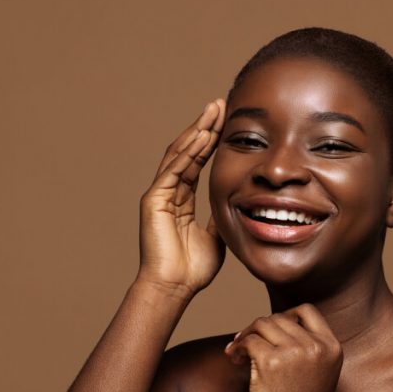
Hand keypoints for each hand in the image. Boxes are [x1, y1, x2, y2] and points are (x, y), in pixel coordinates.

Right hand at [137, 99, 226, 297]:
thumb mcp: (217, 234)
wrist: (174, 287)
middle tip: (220, 104)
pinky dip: (187, 151)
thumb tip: (239, 201)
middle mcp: (168, 192)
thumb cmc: (193, 268)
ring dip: (197, 131)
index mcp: (181, 199)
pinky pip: (172, 170)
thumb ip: (222, 214)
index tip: (226, 121)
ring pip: (178, 155)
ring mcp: (159, 194)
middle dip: (204, 126)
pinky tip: (201, 136)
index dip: (211, 140)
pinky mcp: (153, 201)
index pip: (197, 161)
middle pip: (187, 151)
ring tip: (212, 111)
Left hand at [224, 304, 342, 391]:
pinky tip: (233, 360)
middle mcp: (317, 346)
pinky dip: (237, 348)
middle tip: (245, 345)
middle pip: (280, 317)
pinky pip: (248, 341)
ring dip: (245, 335)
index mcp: (332, 348)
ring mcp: (295, 353)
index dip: (284, 316)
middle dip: (258, 328)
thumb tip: (271, 323)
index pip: (307, 311)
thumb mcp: (317, 375)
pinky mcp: (271, 362)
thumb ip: (306, 348)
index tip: (269, 333)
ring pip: (262, 324)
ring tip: (238, 354)